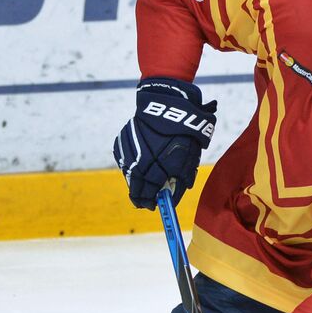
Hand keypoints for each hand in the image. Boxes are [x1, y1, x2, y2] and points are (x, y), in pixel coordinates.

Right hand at [113, 76, 216, 209]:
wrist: (166, 106)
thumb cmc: (183, 134)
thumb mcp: (189, 159)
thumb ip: (181, 179)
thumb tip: (173, 195)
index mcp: (158, 167)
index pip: (151, 193)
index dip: (152, 202)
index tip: (153, 207)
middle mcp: (141, 161)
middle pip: (136, 187)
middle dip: (140, 197)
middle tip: (144, 203)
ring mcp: (129, 151)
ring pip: (129, 174)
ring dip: (135, 182)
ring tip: (142, 187)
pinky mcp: (122, 142)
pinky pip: (125, 160)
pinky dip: (130, 166)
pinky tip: (137, 167)